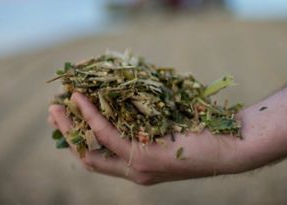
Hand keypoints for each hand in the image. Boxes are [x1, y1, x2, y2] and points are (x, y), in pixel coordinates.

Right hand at [48, 92, 249, 184]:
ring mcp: (138, 168)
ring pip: (92, 148)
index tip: (68, 116)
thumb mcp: (167, 127)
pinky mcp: (145, 158)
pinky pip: (109, 135)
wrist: (232, 146)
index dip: (78, 137)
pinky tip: (83, 99)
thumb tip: (128, 97)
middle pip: (88, 155)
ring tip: (60, 102)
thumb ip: (145, 122)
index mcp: (139, 165)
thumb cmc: (203, 131)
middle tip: (54, 110)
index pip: (99, 155)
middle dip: (67, 133)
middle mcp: (134, 171)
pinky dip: (92, 116)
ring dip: (72, 125)